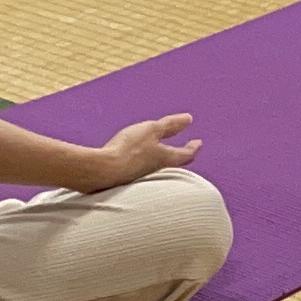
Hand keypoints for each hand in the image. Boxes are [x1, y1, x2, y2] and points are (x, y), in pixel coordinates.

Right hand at [79, 113, 201, 189]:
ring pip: (159, 169)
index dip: (193, 147)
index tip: (198, 142)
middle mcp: (156, 171)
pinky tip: (138, 161)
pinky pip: (142, 171)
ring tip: (163, 154)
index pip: (186, 154)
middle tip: (185, 151)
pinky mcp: (128, 180)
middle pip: (174, 164)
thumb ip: (170, 125)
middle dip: (180, 156)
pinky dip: (146, 164)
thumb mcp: (151, 130)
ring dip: (163, 161)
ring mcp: (142, 178)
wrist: (102, 172)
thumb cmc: (129, 149)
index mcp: (165, 158)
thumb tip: (188, 119)